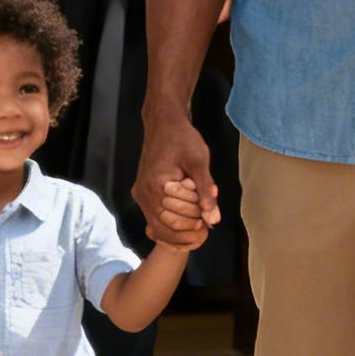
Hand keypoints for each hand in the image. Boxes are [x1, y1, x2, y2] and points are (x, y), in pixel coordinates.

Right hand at [133, 110, 218, 248]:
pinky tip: (186, 225)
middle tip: (207, 222)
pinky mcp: (143, 195)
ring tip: (199, 223)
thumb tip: (213, 219)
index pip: (175, 219)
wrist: (164, 124)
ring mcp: (140, 196)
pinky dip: (170, 227)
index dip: (194, 222)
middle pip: (166, 226)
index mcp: (155, 185)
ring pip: (158, 228)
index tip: (210, 216)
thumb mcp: (199, 162)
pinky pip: (154, 221)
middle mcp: (143, 193)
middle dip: (188, 228)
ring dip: (180, 231)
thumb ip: (205, 191)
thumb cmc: (182, 139)